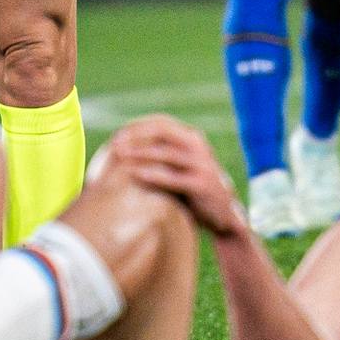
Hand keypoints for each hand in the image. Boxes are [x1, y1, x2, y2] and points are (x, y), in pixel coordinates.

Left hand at [101, 117, 245, 237]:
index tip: (117, 135)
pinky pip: (173, 177)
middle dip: (137, 136)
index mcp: (192, 138)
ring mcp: (201, 165)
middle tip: (115, 144)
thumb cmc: (193, 191)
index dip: (138, 127)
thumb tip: (126, 148)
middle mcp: (198, 147)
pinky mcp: (201, 184)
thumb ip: (162, 156)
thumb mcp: (180, 167)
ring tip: (120, 157)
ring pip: (166, 153)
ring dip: (141, 153)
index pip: (162, 124)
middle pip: (163, 132)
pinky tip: (136, 175)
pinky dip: (153, 174)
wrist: (223, 215)